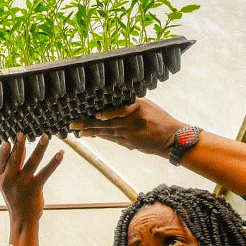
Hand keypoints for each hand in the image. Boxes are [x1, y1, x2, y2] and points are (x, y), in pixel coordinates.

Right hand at [0, 133, 62, 226]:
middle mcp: (10, 180)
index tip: (8, 137)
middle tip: (23, 132)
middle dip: (19, 145)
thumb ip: (12, 165)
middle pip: (15, 159)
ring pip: (32, 163)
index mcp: (1, 177)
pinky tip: (60, 154)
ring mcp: (22, 184)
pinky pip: (45, 173)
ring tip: (45, 137)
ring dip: (39, 149)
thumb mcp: (8, 182)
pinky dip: (53, 162)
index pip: (1, 159)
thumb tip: (18, 146)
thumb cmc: (16, 198)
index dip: (4, 148)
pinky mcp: (35, 189)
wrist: (22, 219)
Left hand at [70, 98, 186, 156]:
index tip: (96, 115)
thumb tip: (111, 102)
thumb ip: (130, 104)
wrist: (172, 138)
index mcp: (138, 108)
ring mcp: (131, 134)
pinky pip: (113, 139)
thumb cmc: (160, 119)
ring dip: (92, 132)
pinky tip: (92, 135)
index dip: (108, 114)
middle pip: (108, 122)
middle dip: (89, 124)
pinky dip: (102, 136)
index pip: (120, 110)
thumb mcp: (148, 106)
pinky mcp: (130, 143)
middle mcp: (134, 121)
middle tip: (74, 124)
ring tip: (79, 131)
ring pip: (107, 132)